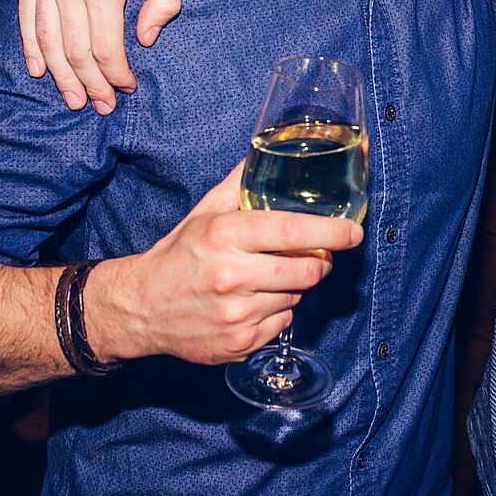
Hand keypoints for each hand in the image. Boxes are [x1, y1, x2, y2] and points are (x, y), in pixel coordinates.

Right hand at [18, 0, 178, 113]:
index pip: (105, 49)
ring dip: (59, 75)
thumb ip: (164, 2)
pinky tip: (38, 69)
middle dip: (90, 84)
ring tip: (73, 97)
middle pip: (74, 51)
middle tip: (100, 105)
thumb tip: (145, 40)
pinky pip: (25, 16)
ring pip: (45, 40)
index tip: (126, 88)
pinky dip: (30, 46)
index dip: (116, 76)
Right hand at [87, 164, 364, 365]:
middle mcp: (231, 276)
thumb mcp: (204, 213)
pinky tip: (254, 302)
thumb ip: (238, 184)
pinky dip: (278, 311)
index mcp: (224, 235)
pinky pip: (282, 322)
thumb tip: (266, 152)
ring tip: (267, 278)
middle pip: (307, 271)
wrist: (141, 308)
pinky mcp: (239, 344)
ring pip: (297, 297)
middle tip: (312, 256)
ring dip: (294, 287)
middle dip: (319, 262)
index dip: (331, 233)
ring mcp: (236, 314)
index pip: (292, 232)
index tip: (354, 233)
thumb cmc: (179, 255)